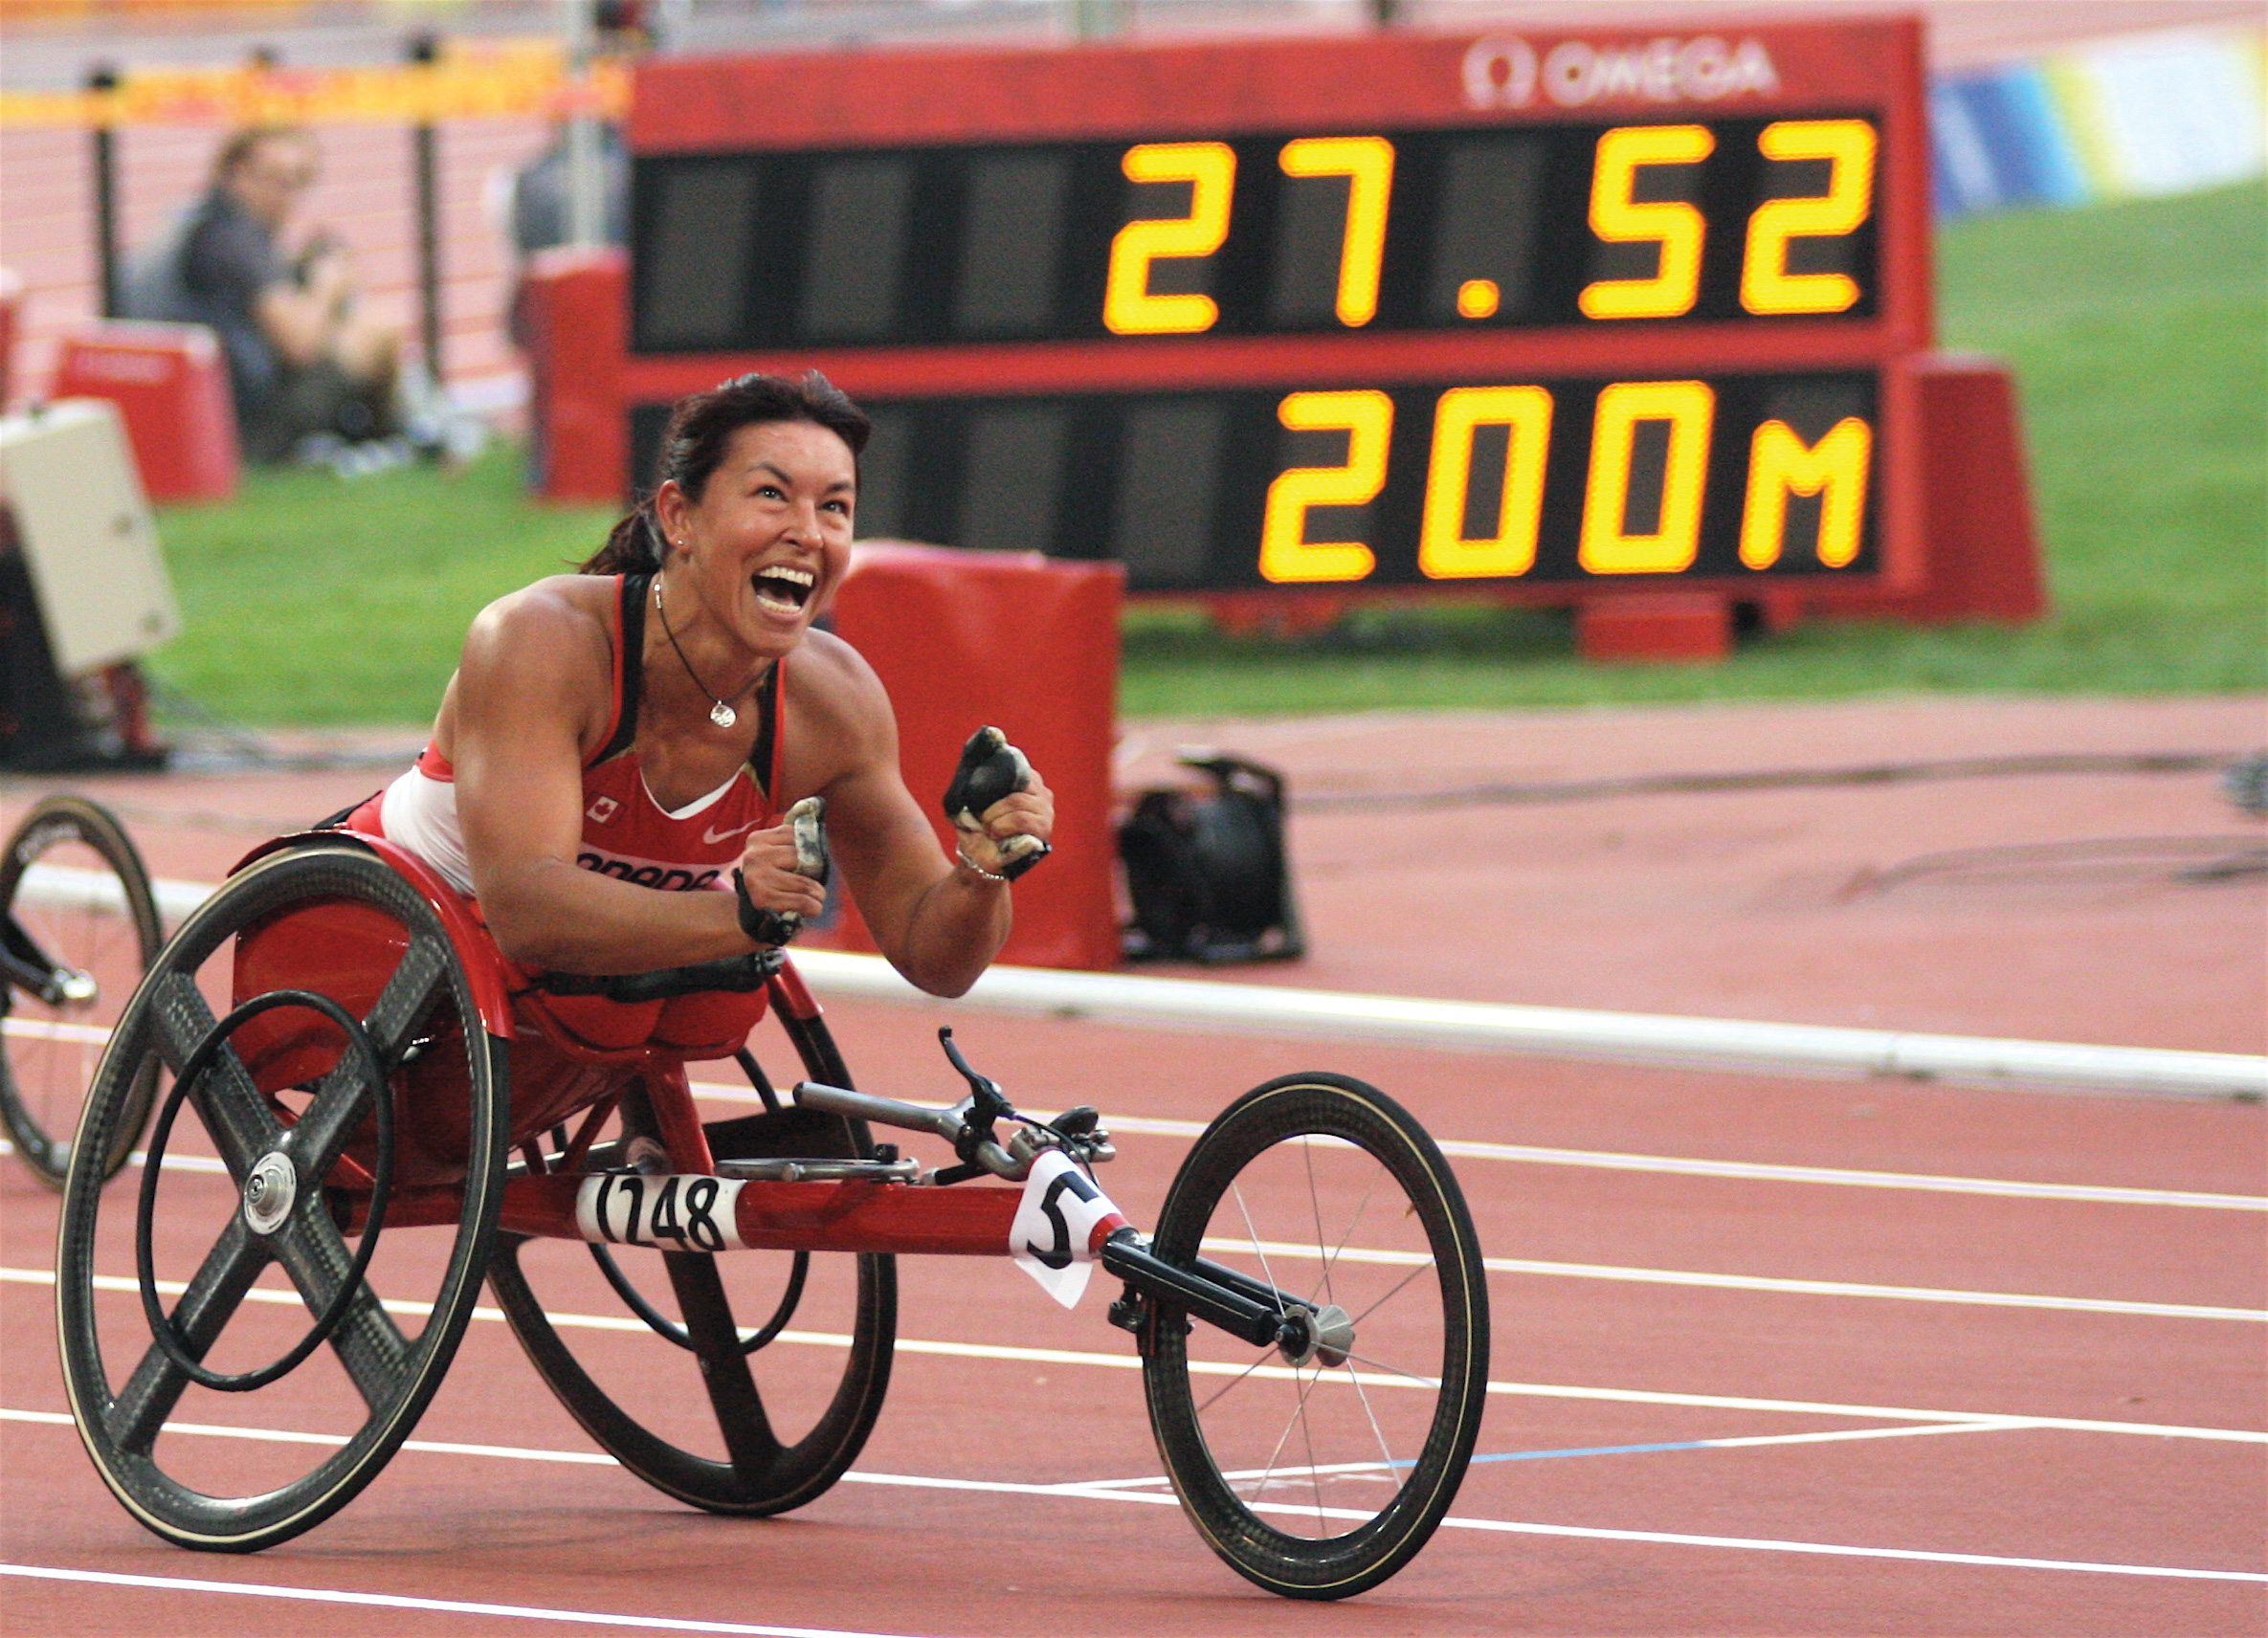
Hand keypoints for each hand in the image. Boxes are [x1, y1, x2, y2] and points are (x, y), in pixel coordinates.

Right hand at [735, 811, 826, 933]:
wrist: (750, 917)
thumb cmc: (774, 882)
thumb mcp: (778, 855)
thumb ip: (794, 837)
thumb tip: (815, 804)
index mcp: (758, 839)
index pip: (798, 835)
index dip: (809, 852)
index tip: (806, 864)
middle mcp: (753, 855)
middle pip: (803, 858)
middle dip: (816, 875)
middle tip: (815, 886)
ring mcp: (756, 877)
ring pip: (806, 882)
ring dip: (818, 895)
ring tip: (815, 899)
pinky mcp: (762, 899)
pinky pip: (803, 900)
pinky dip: (813, 907)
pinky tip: (810, 910)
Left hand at [943, 728, 1053, 880]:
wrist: (974, 855)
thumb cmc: (972, 822)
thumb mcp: (969, 787)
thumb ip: (978, 759)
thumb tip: (992, 731)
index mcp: (1028, 779)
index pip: (1016, 765)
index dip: (996, 779)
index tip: (983, 799)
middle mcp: (1042, 794)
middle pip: (1018, 787)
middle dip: (992, 805)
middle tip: (983, 818)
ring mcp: (1047, 814)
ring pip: (1020, 805)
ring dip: (995, 818)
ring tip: (989, 828)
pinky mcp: (1044, 834)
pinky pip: (1024, 821)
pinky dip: (1002, 827)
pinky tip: (997, 836)